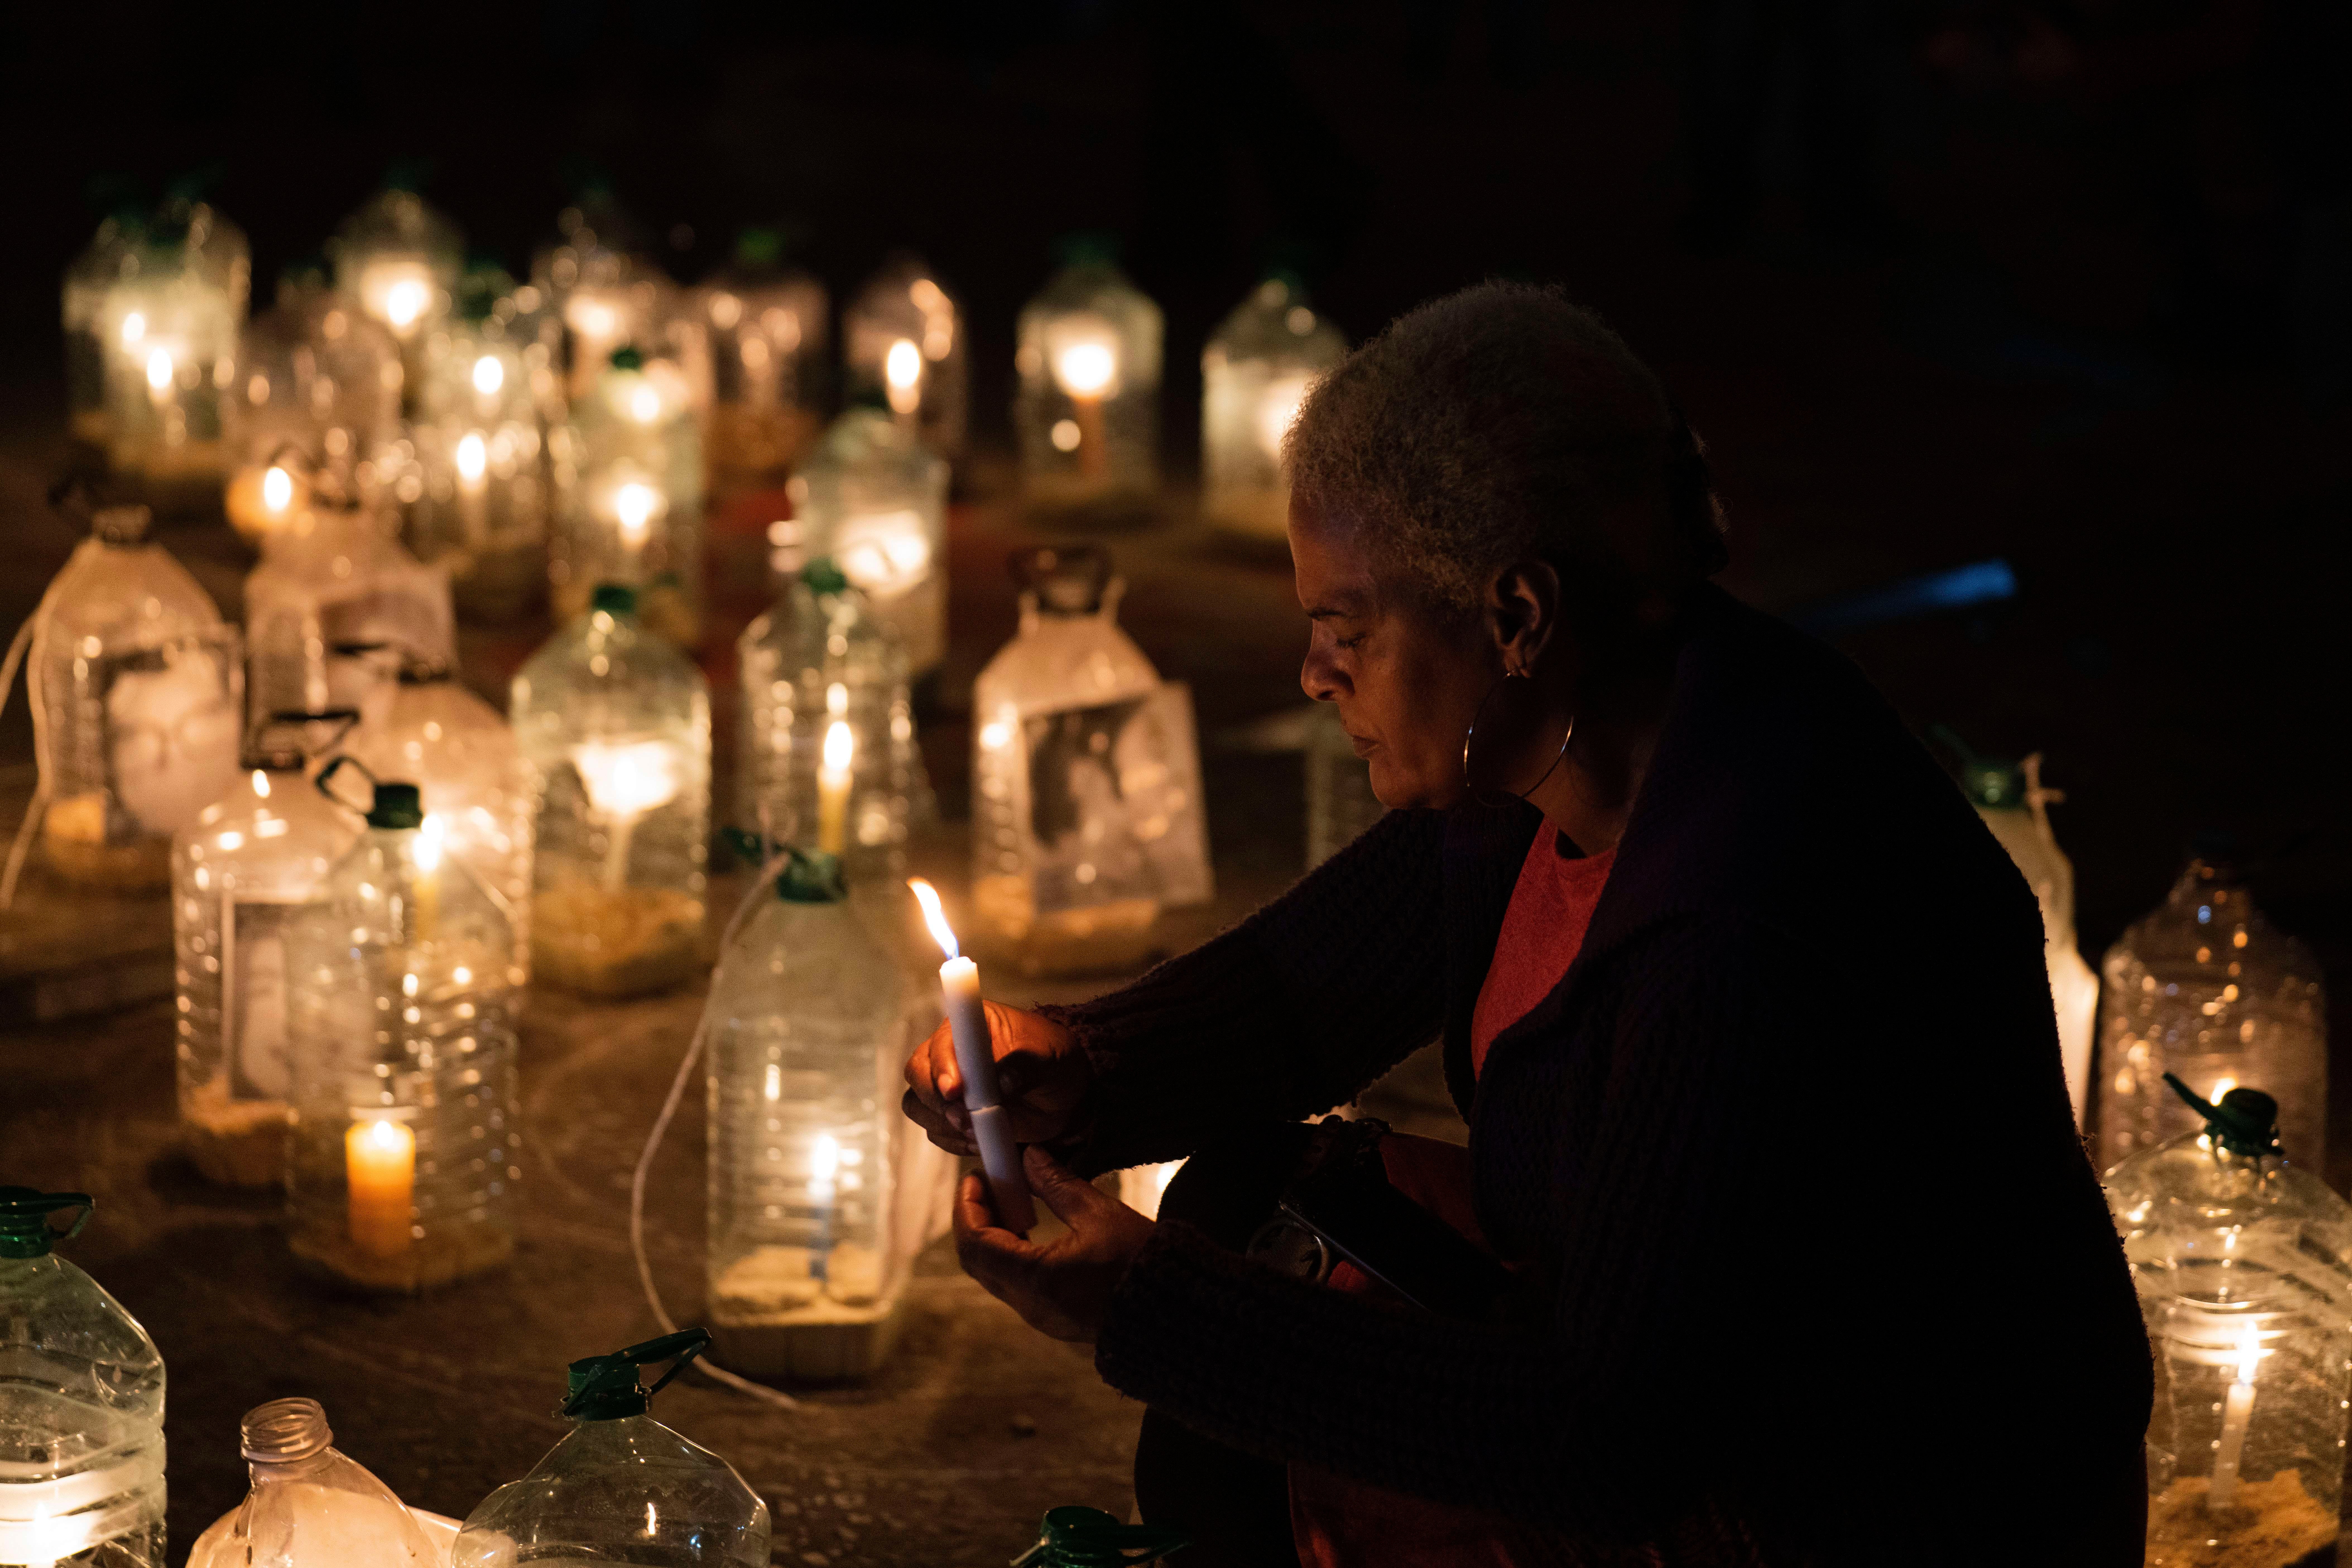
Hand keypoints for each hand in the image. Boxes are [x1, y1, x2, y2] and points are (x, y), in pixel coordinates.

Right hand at [902, 1002, 1093, 1154]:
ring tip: (977, 1132)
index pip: (940, 1043)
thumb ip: (1024, 1064)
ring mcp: (947, 1086)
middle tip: (966, 1120)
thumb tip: (1001, 1081)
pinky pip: (936, 1132)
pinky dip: (953, 1141)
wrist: (1065, 1094)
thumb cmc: (1054, 1062)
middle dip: (937, 1101)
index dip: (941, 1066)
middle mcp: (950, 1053)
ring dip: (944, 1124)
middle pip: (917, 1074)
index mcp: (970, 1027)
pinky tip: (979, 1141)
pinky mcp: (952, 1115)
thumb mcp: (1049, 1056)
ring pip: (918, 1105)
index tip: (955, 1091)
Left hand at [955, 1145, 1154, 1342]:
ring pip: (993, 1273)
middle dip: (977, 1217)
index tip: (976, 1176)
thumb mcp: (1100, 1214)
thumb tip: (1030, 1156)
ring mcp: (1039, 1316)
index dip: (967, 1206)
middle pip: (977, 1260)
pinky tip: (1030, 1227)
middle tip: (991, 1182)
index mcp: (1036, 1279)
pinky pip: (1014, 1284)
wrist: (1175, 1311)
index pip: (975, 1242)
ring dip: (993, 1234)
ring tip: (1012, 1199)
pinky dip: (1010, 1252)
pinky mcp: (1052, 1318)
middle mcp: (1028, 1305)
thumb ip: (1058, 1184)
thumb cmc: (1141, 1262)